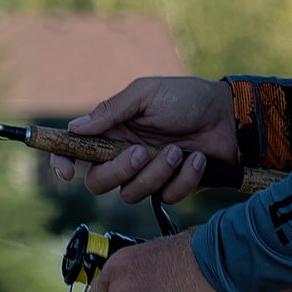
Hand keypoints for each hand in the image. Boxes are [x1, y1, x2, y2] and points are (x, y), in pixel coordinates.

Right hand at [52, 76, 234, 203]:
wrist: (228, 116)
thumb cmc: (186, 98)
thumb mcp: (146, 94)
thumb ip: (111, 111)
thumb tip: (75, 128)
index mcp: (113, 130)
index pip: (76, 151)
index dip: (63, 163)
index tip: (67, 173)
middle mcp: (124, 155)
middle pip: (98, 182)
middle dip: (118, 171)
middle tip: (140, 153)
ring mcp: (148, 174)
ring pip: (131, 193)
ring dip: (157, 172)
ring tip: (179, 150)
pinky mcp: (172, 188)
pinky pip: (165, 197)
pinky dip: (184, 178)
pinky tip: (197, 159)